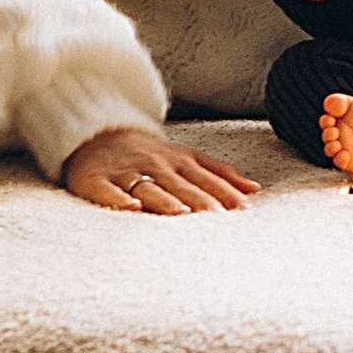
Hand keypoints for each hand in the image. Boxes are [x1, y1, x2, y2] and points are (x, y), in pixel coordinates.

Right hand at [62, 124, 255, 214]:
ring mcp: (126, 173)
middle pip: (180, 185)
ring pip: (149, 187)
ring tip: (181, 213)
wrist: (99, 136)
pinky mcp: (98, 181)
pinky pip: (108, 191)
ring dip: (166, 200)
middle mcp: (156, 166)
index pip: (205, 179)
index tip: (242, 209)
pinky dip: (120, 199)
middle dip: (200, 200)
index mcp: (179, 162)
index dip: (224, 194)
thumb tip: (254, 189)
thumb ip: (219, 174)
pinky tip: (132, 207)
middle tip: (217, 216)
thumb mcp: (187, 157)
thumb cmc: (150, 155)